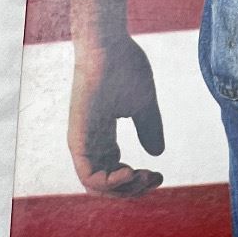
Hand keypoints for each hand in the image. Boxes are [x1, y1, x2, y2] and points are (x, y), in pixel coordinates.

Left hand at [68, 38, 164, 196]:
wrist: (108, 46)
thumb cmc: (124, 67)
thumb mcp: (143, 104)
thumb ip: (149, 127)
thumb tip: (157, 154)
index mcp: (103, 134)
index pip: (115, 170)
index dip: (137, 179)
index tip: (159, 174)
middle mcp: (91, 142)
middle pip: (107, 183)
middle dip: (133, 189)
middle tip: (154, 178)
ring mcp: (82, 143)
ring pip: (97, 186)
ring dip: (123, 189)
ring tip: (143, 176)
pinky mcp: (78, 140)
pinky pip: (88, 176)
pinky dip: (110, 184)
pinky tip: (130, 172)